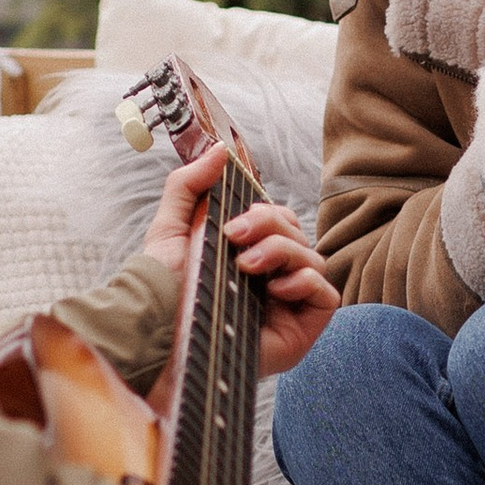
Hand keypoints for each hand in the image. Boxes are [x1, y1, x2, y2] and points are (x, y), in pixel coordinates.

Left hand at [141, 142, 340, 378]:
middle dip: (270, 227)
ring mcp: (289, 304)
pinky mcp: (301, 329)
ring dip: (283, 252)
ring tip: (246, 266)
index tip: (232, 222)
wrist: (157, 335)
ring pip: (314, 259)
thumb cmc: (162, 290)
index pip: (280, 221)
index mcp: (248, 254)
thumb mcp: (170, 227)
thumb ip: (190, 184)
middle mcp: (272, 278)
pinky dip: (305, 282)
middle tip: (235, 238)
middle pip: (298, 235)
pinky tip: (273, 290)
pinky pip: (327, 294)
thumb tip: (221, 149)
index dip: (265, 214)